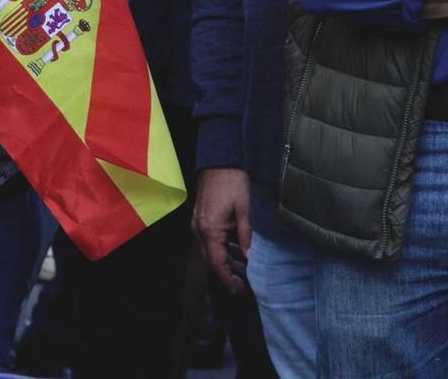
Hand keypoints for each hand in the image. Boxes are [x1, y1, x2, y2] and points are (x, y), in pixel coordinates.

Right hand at [191, 167, 252, 292]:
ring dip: (225, 260)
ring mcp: (198, 224)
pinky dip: (221, 247)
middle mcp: (199, 230)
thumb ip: (245, 235)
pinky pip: (209, 240)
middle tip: (244, 281)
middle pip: (211, 260)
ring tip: (243, 266)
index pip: (217, 263)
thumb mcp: (244, 209)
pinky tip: (235, 249)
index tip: (239, 289)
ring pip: (210, 250)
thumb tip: (249, 257)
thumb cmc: (233, 181)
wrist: (220, 159)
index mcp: (209, 230)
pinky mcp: (201, 218)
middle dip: (227, 272)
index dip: (227, 279)